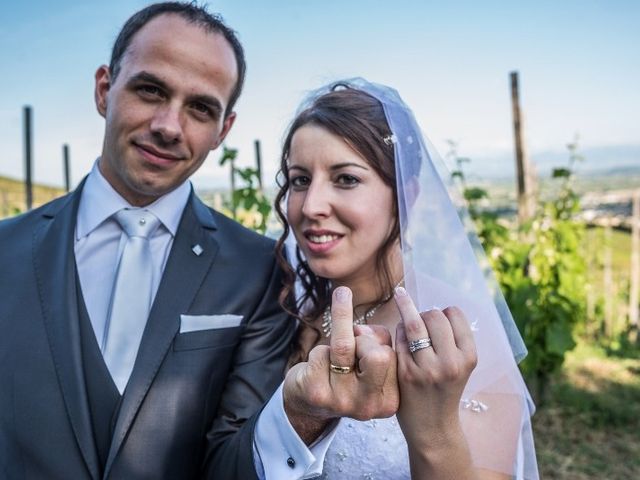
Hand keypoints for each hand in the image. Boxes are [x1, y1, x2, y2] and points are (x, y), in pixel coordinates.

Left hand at [283, 286, 398, 442]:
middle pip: (379, 356)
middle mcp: (368, 406)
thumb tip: (362, 329)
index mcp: (389, 401)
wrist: (308, 405)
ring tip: (342, 294)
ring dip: (342, 316)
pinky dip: (318, 349)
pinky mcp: (317, 393)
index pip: (395, 357)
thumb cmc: (345, 375)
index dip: (381, 341)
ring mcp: (342, 401)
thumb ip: (379, 342)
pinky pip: (322, 353)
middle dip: (365, 339)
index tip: (371, 336)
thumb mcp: (370, 363)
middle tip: (354, 338)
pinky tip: (315, 361)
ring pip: (345, 346)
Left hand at [394, 287, 476, 448]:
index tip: (439, 315)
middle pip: (434, 316)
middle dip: (426, 312)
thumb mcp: (461, 365)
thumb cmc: (446, 390)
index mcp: (468, 357)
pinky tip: (400, 330)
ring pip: (414, 323)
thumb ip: (453, 339)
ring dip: (407, 309)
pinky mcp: (406, 373)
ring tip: (401, 298)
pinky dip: (399, 329)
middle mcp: (450, 363)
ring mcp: (426, 369)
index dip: (445, 311)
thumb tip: (436, 306)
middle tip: (422, 319)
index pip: (455, 314)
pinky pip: (399, 338)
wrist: (434, 427)